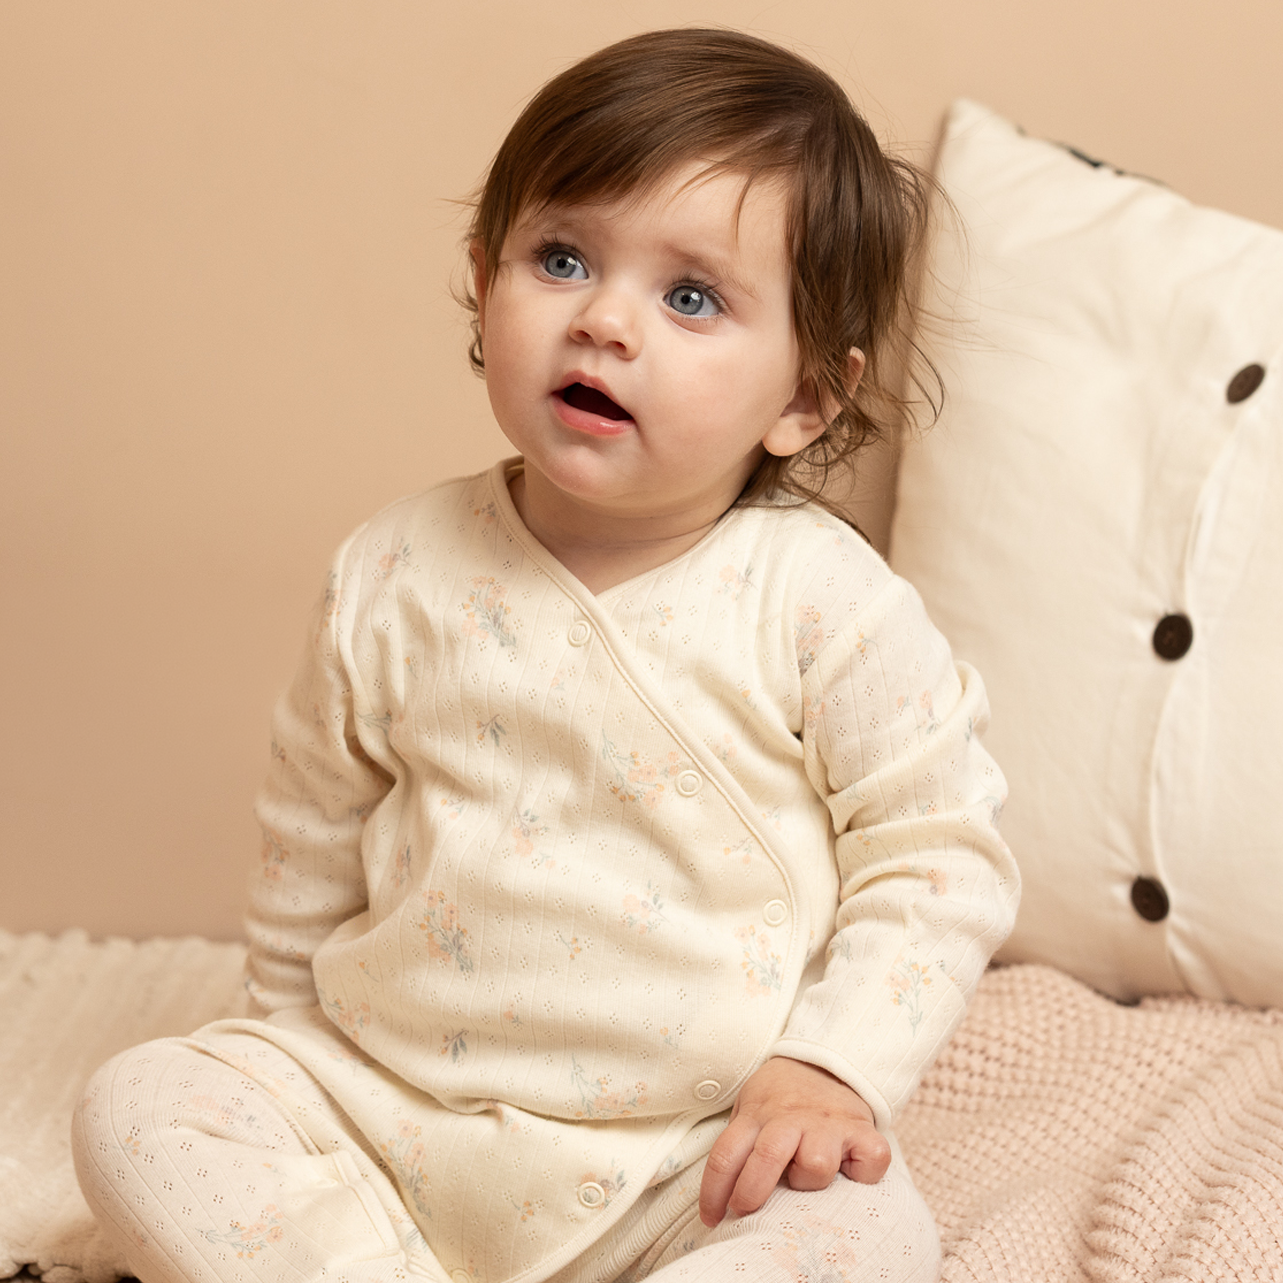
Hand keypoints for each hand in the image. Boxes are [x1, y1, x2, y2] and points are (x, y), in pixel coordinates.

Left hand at [697, 1057, 889, 1226]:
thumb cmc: (782, 1100)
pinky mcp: (864, 1132)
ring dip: (809, 1179)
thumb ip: (741, 1147)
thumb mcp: (751, 1108)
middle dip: (752, 1191)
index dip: (713, 1192)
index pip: (726, 1154)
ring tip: (808, 1172)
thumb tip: (723, 1203)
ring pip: (816, 1163)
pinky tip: (852, 1170)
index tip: (711, 1219)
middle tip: (745, 1210)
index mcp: (758, 1114)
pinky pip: (869, 1163)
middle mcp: (792, 1118)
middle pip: (768, 1156)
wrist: (825, 1062)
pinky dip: (863, 1174)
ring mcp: (829, 1125)